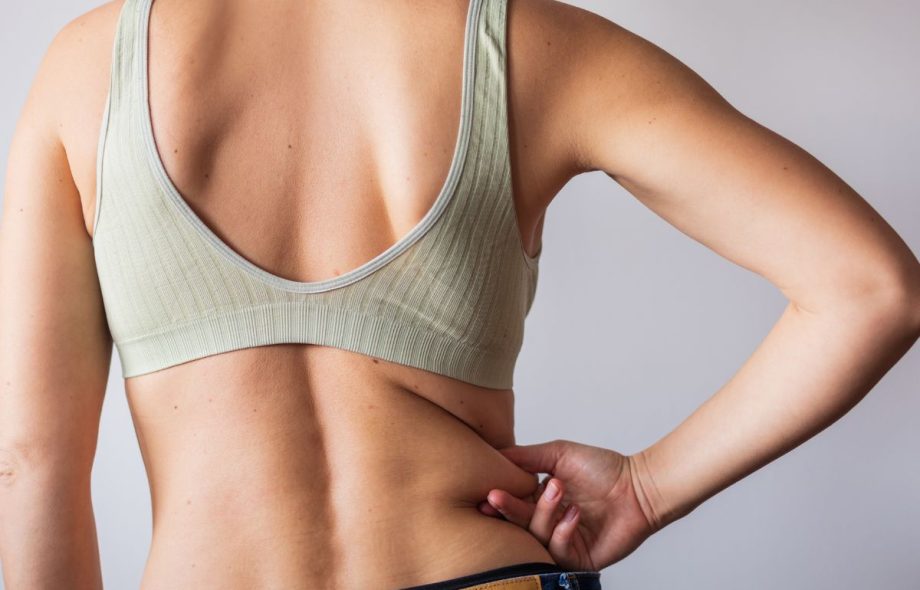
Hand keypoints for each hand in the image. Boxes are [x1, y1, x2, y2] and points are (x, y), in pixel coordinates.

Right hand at [478, 439, 659, 570]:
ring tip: (558, 490)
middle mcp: (550, 521)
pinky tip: (575, 513)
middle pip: (517, 523)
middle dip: (508, 509)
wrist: (639, 487)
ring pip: (535, 536)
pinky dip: (563, 530)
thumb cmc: (604, 468)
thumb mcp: (559, 454)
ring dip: (543, 513)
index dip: (499, 499)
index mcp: (541, 499)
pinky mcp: (579, 558)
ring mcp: (563, 541)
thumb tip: (495, 454)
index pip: (512, 503)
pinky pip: (558, 551)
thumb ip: (526, 456)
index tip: (486, 492)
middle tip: (496, 496)